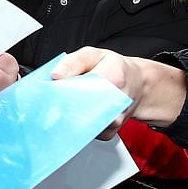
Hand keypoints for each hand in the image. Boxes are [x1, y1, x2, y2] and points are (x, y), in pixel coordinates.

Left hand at [51, 48, 187, 127]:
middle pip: (80, 111)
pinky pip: (86, 134)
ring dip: (68, 117)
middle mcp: (116, 103)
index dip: (62, 92)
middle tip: (52, 101)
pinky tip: (76, 114)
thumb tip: (56, 75)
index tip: (50, 93)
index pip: (82, 89)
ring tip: (64, 106)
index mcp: (113, 78)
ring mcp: (113, 121)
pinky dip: (76, 125)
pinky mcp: (108, 133)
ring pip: (82, 125)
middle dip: (62, 107)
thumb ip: (73, 62)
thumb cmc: (114, 68)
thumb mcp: (94, 54)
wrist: (137, 85)